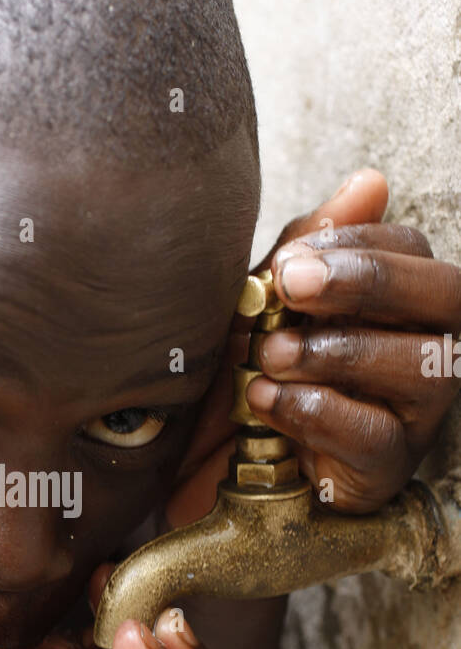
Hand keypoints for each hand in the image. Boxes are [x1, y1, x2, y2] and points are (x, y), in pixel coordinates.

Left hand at [166, 169, 460, 521]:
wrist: (211, 461)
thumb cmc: (254, 370)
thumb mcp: (269, 301)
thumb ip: (311, 245)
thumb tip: (371, 181)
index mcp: (402, 301)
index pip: (412, 249)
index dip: (356, 244)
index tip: (289, 260)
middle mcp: (430, 348)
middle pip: (448, 295)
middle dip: (369, 282)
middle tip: (292, 285)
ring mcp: (418, 412)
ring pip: (425, 366)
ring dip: (338, 352)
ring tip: (271, 353)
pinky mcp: (388, 467)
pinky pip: (378, 435)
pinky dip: (318, 410)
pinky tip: (268, 400)